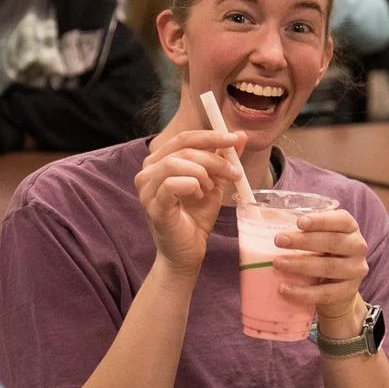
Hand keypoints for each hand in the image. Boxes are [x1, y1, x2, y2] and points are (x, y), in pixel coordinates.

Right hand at [134, 129, 246, 276]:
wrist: (188, 252)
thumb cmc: (196, 217)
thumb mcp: (214, 182)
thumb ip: (223, 159)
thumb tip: (241, 136)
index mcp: (159, 162)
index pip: (184, 138)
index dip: (211, 136)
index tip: (235, 140)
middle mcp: (147, 172)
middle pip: (183, 149)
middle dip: (214, 159)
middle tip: (233, 173)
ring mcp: (147, 189)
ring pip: (176, 163)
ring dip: (202, 174)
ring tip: (210, 189)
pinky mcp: (153, 206)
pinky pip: (172, 184)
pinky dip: (192, 186)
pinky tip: (198, 196)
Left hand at [270, 209, 369, 331]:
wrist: (336, 288)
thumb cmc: (320, 254)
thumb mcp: (314, 237)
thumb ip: (295, 226)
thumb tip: (253, 209)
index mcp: (349, 228)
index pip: (340, 220)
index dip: (320, 220)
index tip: (299, 222)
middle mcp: (357, 246)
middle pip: (332, 242)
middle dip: (303, 241)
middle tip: (278, 240)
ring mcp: (355, 270)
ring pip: (328, 267)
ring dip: (300, 265)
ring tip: (277, 263)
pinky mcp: (348, 292)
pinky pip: (325, 293)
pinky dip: (303, 293)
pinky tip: (284, 289)